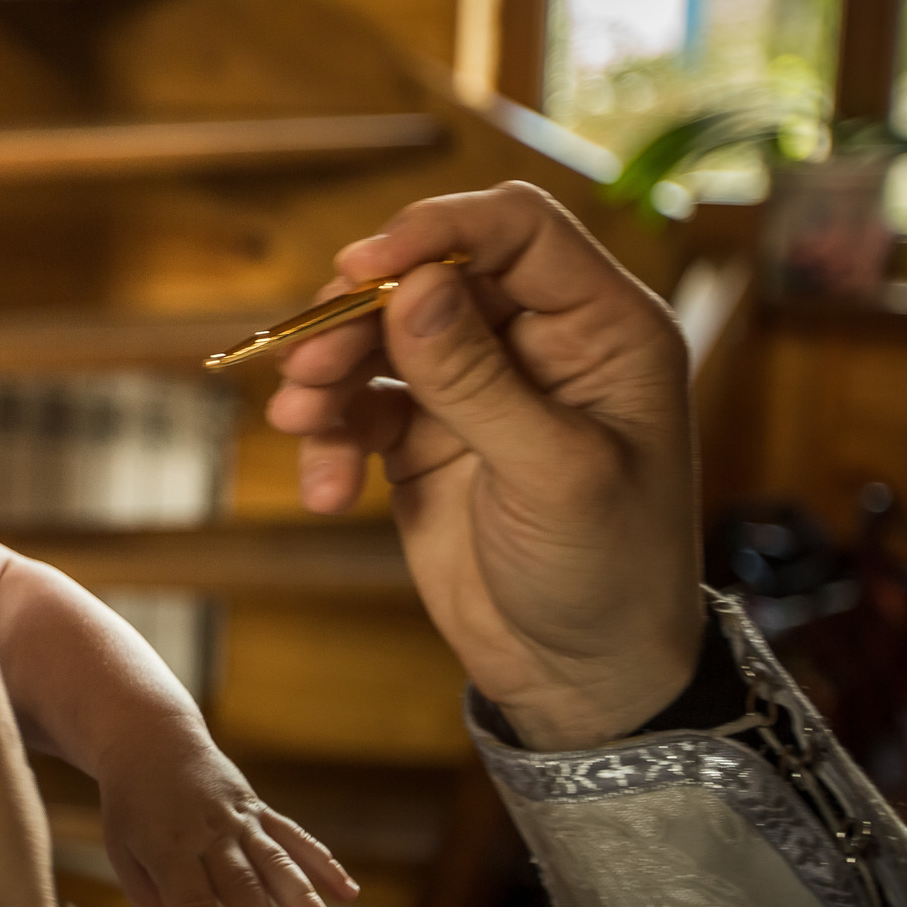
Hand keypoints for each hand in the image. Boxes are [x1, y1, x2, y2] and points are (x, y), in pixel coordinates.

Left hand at [95, 731, 357, 906]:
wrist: (151, 739)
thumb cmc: (131, 805)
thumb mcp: (122, 850)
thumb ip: (150, 899)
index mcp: (168, 847)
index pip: (191, 903)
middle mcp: (208, 832)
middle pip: (241, 886)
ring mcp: (238, 818)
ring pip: (276, 860)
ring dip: (304, 897)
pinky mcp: (258, 809)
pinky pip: (294, 836)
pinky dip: (323, 863)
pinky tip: (348, 893)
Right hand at [267, 182, 704, 747]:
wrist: (580, 676)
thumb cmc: (607, 574)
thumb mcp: (552, 474)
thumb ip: (478, 379)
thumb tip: (416, 285)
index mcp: (603, 329)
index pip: (517, 230)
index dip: (436, 231)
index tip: (361, 267)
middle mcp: (538, 342)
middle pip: (430, 276)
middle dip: (359, 314)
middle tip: (308, 362)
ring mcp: (477, 387)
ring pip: (382, 336)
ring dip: (330, 372)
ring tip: (299, 421)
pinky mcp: (426, 435)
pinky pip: (360, 407)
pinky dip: (329, 437)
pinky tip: (323, 487)